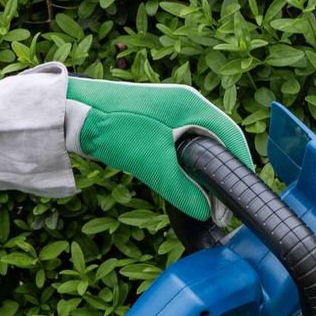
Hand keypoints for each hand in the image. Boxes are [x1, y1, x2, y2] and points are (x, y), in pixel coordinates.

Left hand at [65, 75, 252, 219]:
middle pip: (219, 139)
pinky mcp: (156, 120)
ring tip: (209, 196)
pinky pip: (184, 142)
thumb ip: (183, 189)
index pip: (232, 135)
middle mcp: (187, 103)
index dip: (242, 165)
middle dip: (225, 170)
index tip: (245, 193)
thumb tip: (208, 212)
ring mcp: (171, 109)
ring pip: (201, 142)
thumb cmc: (114, 129)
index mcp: (193, 104)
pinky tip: (186, 179)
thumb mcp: (152, 163)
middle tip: (225, 201)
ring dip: (206, 167)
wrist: (70, 113)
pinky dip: (190, 162)